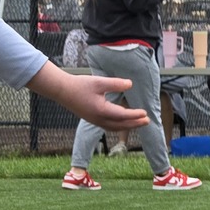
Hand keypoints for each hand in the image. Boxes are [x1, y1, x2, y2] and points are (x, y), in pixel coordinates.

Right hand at [28, 62, 149, 131]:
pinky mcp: (91, 119)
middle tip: (147, 121)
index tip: (145, 113)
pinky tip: (121, 121)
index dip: (135, 115)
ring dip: (127, 126)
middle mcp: (99, 119)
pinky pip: (108, 126)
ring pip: (114, 127)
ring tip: (137, 122)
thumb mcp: (99, 82)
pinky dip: (118, 126)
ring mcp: (94, 121)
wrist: (62, 90)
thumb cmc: (80, 85)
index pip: (123, 115)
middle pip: (120, 125)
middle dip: (135, 123)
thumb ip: (116, 83)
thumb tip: (131, 84)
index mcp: (102, 110)